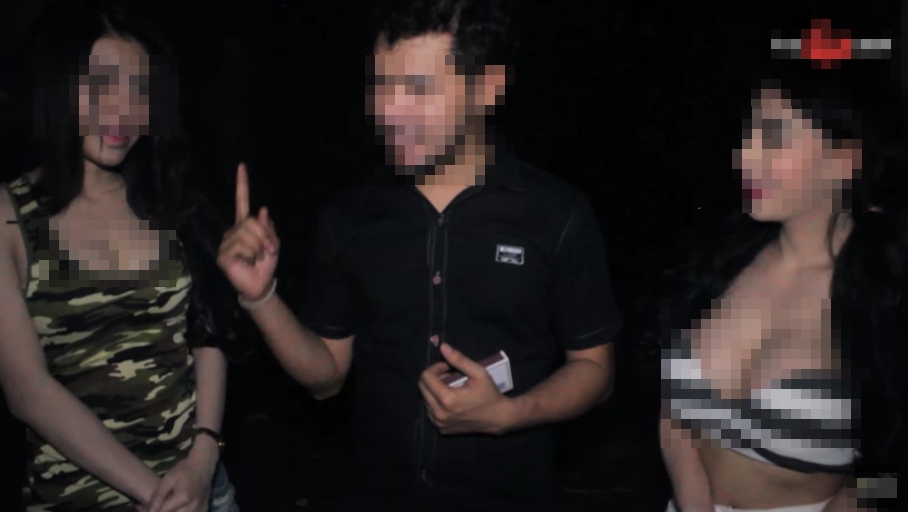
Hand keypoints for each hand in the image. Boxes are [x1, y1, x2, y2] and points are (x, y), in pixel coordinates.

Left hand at [140, 451, 216, 511]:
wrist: (203, 465)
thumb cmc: (184, 469)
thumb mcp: (168, 478)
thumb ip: (158, 495)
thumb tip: (149, 511)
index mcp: (183, 498)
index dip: (150, 511)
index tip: (140, 507)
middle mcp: (192, 507)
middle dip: (160, 511)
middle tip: (152, 506)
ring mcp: (200, 509)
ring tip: (164, 506)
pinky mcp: (203, 509)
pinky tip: (177, 507)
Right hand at [217, 163, 279, 300]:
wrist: (260, 284)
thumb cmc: (265, 263)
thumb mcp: (273, 243)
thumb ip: (268, 228)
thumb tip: (263, 209)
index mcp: (245, 225)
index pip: (242, 201)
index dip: (242, 184)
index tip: (242, 166)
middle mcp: (233, 230)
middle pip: (251, 221)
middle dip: (265, 236)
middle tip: (269, 250)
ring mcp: (226, 242)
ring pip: (248, 234)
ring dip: (259, 247)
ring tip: (257, 257)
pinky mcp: (223, 254)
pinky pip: (241, 246)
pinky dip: (250, 255)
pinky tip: (247, 262)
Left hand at [418, 343, 512, 434]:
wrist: (498, 418)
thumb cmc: (489, 394)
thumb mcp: (478, 373)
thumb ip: (459, 359)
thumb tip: (443, 347)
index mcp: (447, 399)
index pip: (425, 377)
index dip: (435, 367)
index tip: (448, 367)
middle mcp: (439, 413)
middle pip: (422, 388)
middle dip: (433, 378)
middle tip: (449, 376)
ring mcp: (439, 423)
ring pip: (425, 399)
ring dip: (434, 390)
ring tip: (451, 387)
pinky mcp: (441, 429)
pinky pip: (430, 411)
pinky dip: (436, 402)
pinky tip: (450, 400)